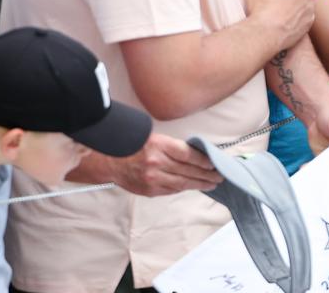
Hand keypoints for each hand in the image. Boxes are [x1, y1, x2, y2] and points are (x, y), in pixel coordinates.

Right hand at [106, 133, 222, 195]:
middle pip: (188, 171)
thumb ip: (174, 147)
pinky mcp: (149, 190)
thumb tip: (197, 155)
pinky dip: (183, 188)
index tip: (214, 163)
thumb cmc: (134, 146)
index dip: (204, 160)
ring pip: (182, 183)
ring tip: (211, 184)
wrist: (109, 161)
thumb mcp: (155, 138)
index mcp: (159, 146)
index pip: (188, 155)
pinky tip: (192, 186)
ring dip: (199, 184)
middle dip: (206, 174)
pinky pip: (171, 190)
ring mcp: (152, 178)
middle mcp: (156, 163)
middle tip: (219, 176)